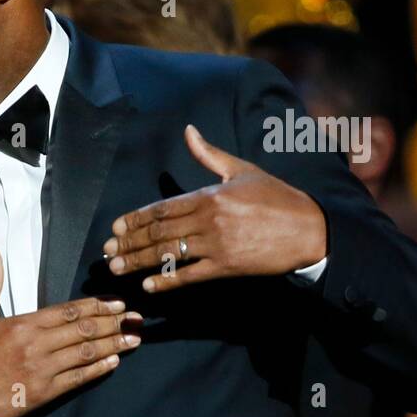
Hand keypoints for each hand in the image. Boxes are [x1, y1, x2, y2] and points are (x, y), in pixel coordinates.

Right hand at [0, 248, 140, 416]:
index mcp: (22, 324)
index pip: (68, 311)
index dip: (96, 305)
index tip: (116, 302)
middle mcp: (36, 345)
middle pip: (83, 330)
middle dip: (112, 322)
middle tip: (134, 317)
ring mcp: (41, 370)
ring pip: (85, 353)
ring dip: (113, 344)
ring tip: (134, 338)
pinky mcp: (42, 394)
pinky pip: (78, 379)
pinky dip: (98, 369)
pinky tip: (114, 362)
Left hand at [103, 125, 327, 293]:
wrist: (309, 229)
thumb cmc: (277, 198)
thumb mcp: (242, 170)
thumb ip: (210, 155)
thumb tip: (188, 131)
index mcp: (209, 196)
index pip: (162, 208)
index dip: (136, 219)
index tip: (116, 227)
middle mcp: (208, 220)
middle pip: (159, 232)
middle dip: (130, 241)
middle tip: (107, 250)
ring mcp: (216, 244)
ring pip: (168, 253)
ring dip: (139, 261)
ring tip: (117, 268)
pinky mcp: (226, 266)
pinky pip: (189, 276)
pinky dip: (167, 282)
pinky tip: (149, 286)